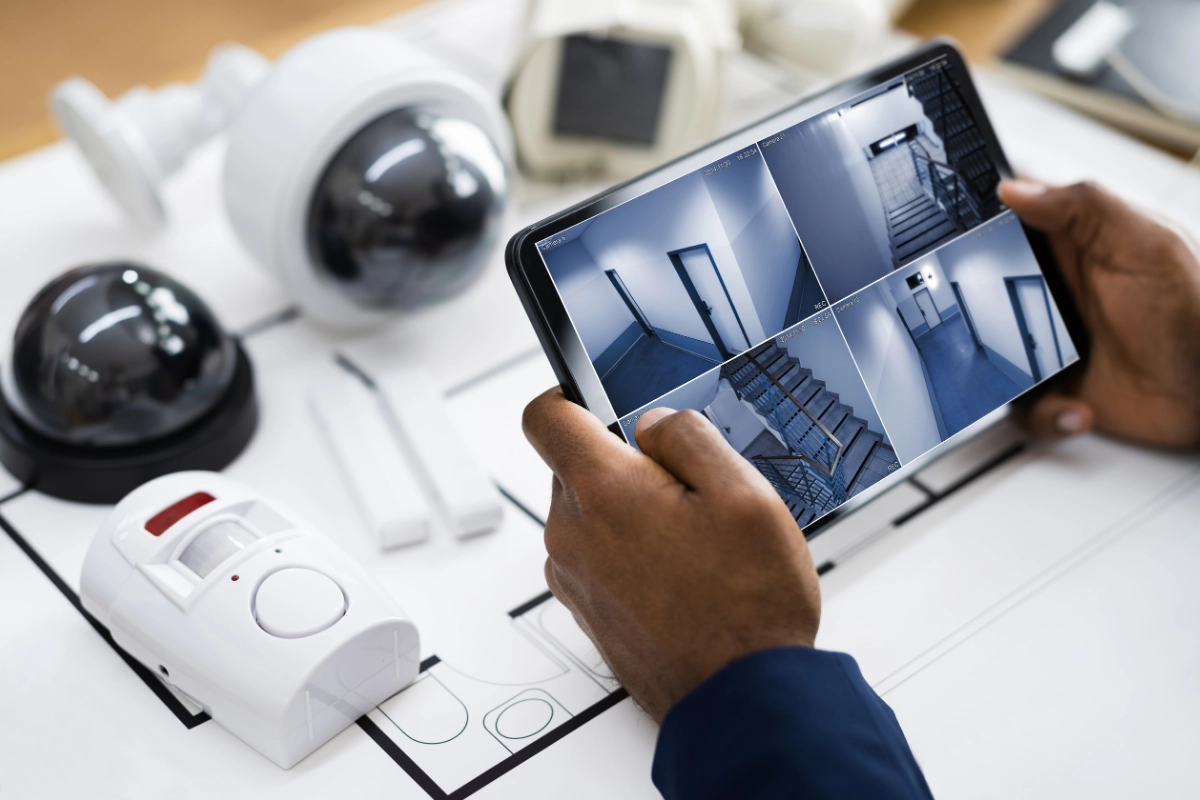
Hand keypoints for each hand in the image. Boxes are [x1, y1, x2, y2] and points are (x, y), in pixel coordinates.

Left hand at [522, 389, 819, 722]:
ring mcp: (575, 577)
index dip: (568, 395)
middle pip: (574, 467)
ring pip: (588, 514)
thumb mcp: (744, 494)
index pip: (543, 416)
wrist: (740, 699)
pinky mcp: (587, 610)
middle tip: (686, 490)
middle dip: (623, 464)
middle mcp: (572, 534)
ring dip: (629, 512)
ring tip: (692, 542)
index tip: (596, 400)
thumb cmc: (746, 607)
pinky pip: (596, 556)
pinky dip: (628, 552)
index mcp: (603, 492)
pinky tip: (682, 574)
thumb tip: (652, 423)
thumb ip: (689, 437)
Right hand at [999, 179, 1199, 447]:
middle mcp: (1056, 295)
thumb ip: (1084, 208)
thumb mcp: (1145, 245)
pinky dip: (1044, 414)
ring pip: (994, 357)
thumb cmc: (1197, 312)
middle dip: (976, 320)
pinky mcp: (1059, 388)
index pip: (1007, 228)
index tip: (960, 250)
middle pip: (982, 298)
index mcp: (1073, 249)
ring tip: (1044, 380)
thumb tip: (1016, 189)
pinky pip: (1024, 406)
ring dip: (1010, 377)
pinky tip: (1076, 407)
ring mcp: (1053, 343)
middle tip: (995, 330)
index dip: (977, 234)